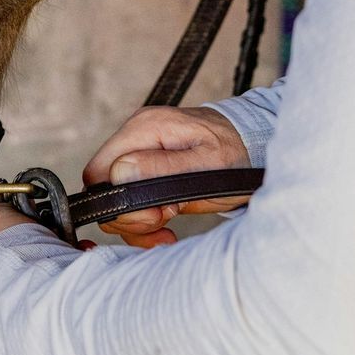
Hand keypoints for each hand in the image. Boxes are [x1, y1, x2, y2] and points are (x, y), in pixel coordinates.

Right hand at [83, 106, 250, 247]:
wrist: (256, 149)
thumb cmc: (238, 156)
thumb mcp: (206, 167)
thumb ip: (162, 169)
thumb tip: (120, 174)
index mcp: (145, 128)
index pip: (98, 171)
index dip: (119, 201)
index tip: (155, 214)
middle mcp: (136, 136)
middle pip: (102, 188)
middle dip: (130, 214)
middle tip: (163, 219)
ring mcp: (140, 151)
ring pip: (115, 199)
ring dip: (137, 221)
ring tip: (168, 222)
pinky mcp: (146, 167)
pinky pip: (129, 199)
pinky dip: (143, 220)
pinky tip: (165, 226)